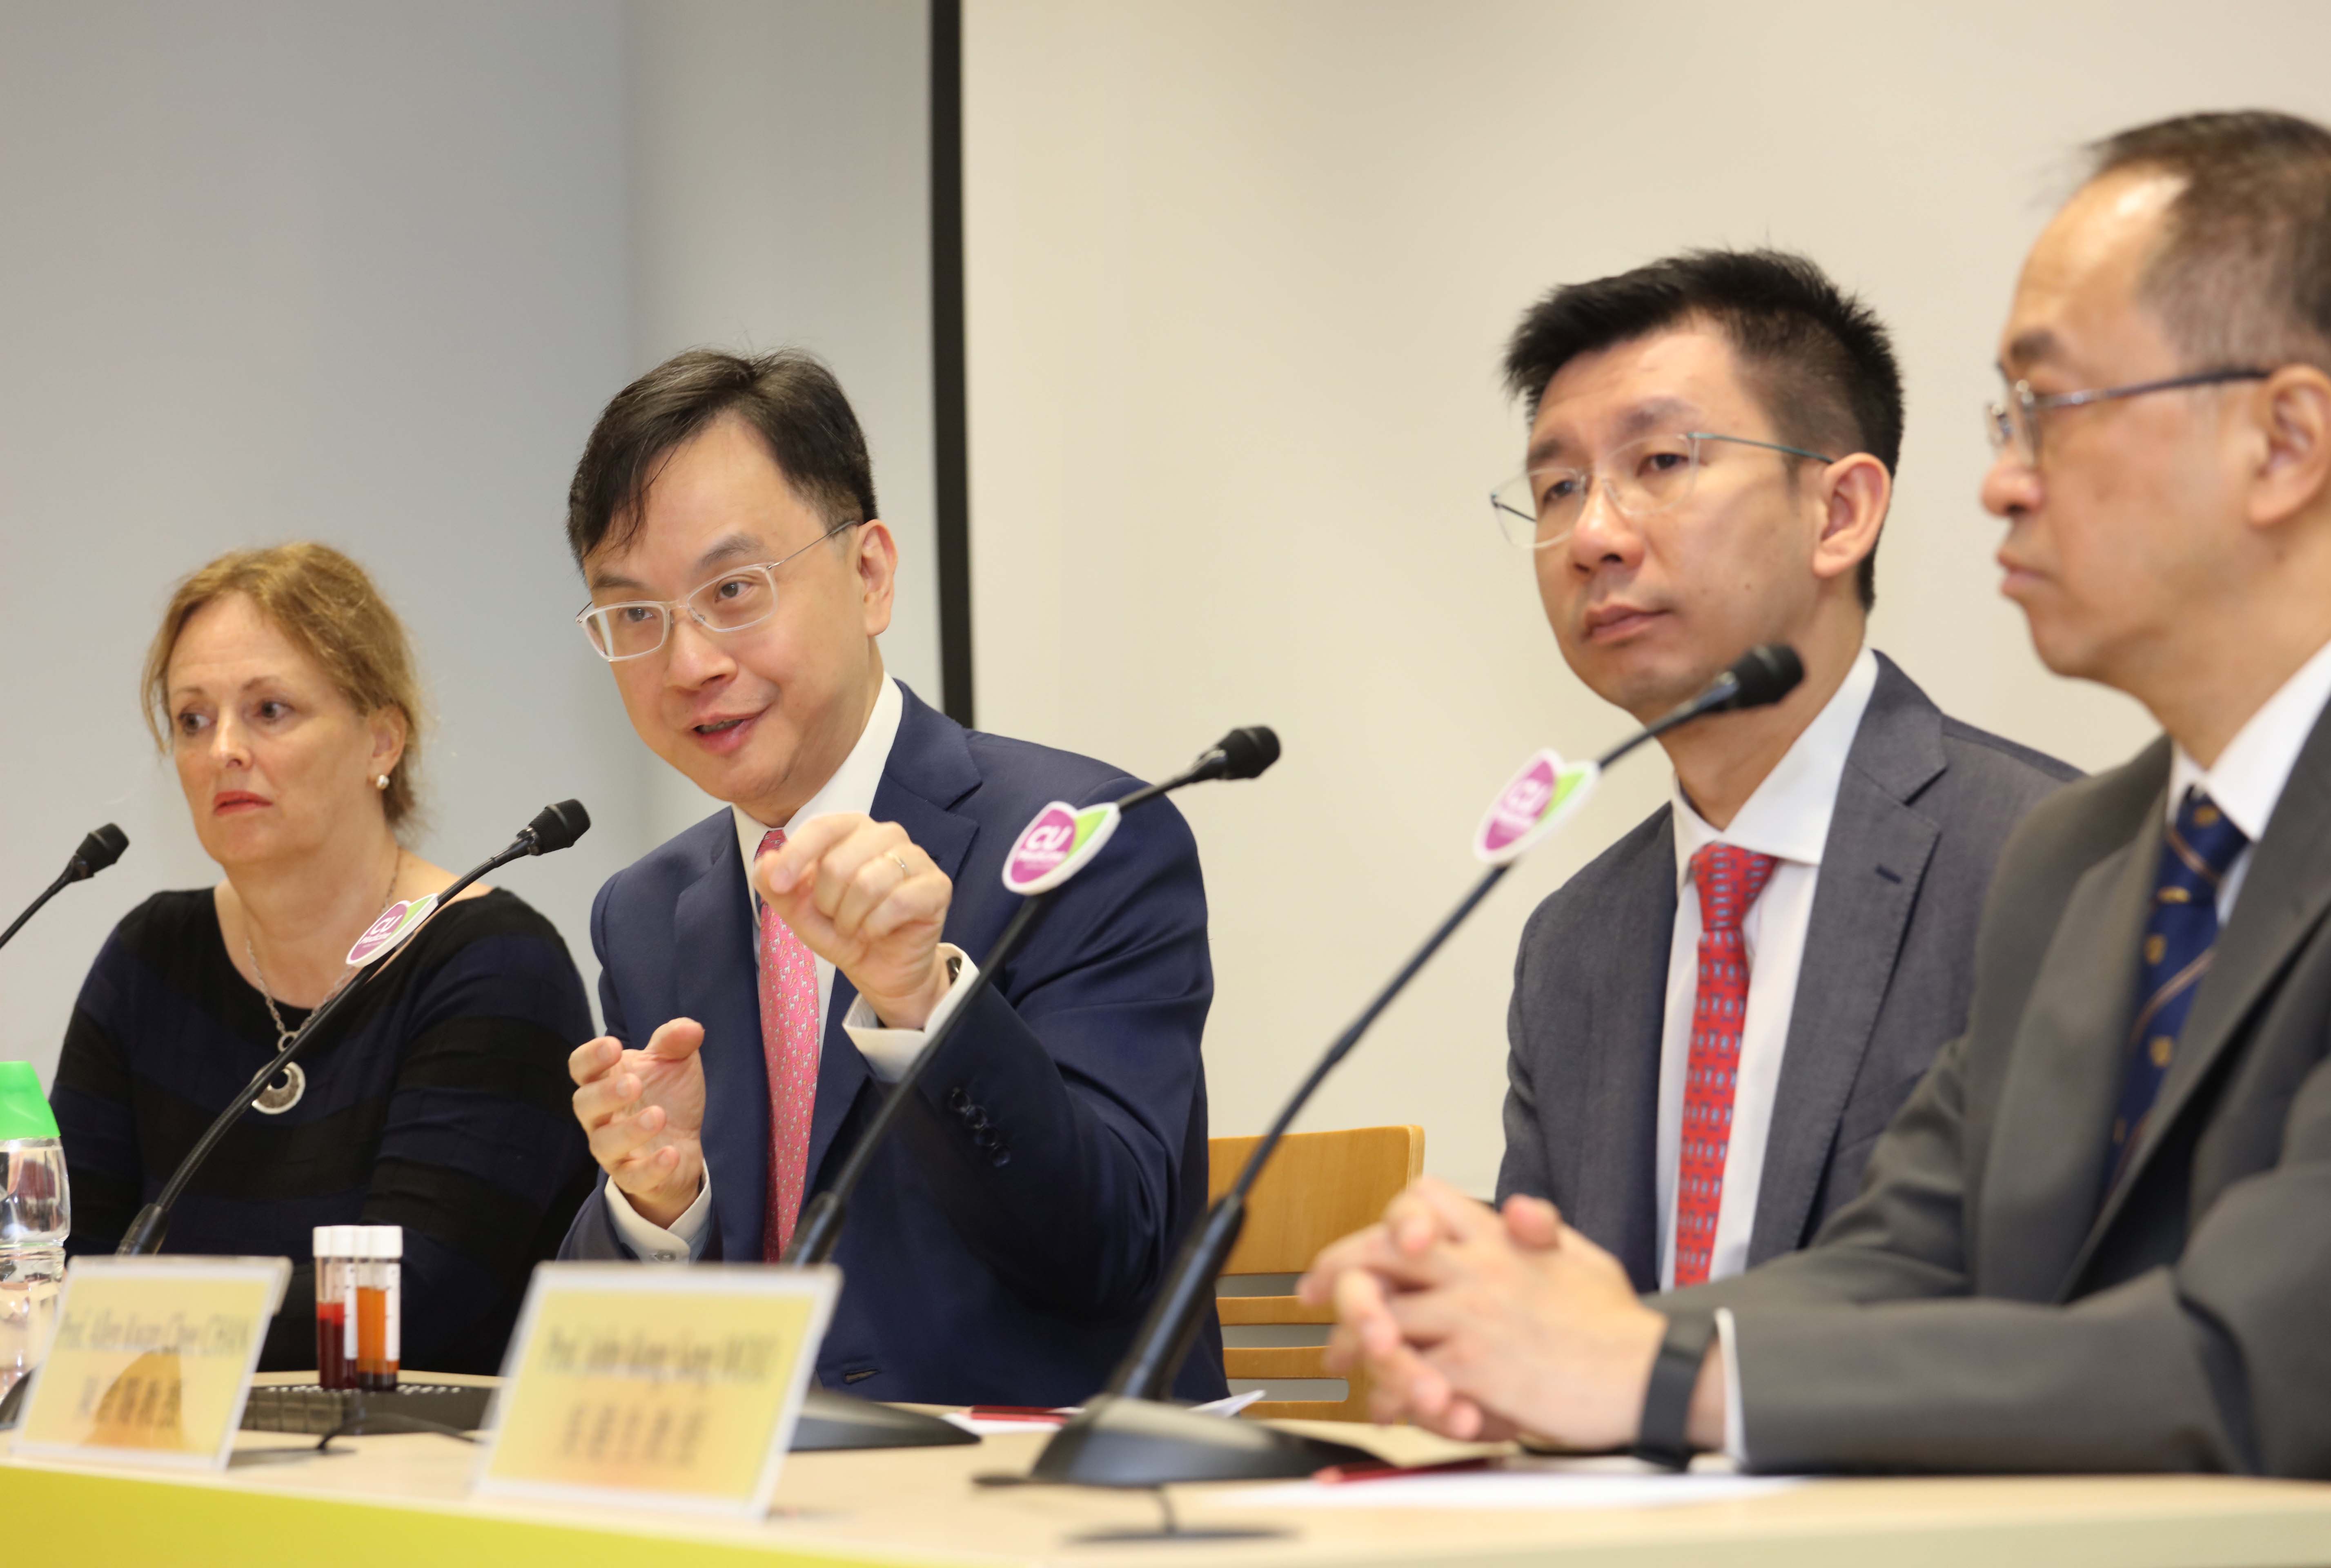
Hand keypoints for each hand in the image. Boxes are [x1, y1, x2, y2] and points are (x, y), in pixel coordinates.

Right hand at [569, 1018, 706, 1227]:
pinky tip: (671, 1154)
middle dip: (605, 1094)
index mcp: (604, 1080)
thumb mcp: (675, 1063)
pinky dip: (651, 1167)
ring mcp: (612, 1149)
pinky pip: (632, 1177)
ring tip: (658, 1116)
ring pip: (603, 1144)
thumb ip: (676, 1042)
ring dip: (629, 1131)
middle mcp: (600, 1116)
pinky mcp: (632, 1176)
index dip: (590, 1056)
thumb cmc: (667, 1095)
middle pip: (583, 1104)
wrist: (682, 1144)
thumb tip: (691, 1028)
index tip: (614, 1046)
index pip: (580, 1066)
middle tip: (634, 1084)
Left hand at [756, 814, 952, 1027]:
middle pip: (840, 862)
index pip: (822, 827)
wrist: (882, 969)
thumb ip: (777, 886)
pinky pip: (899, 902)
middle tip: (836, 919)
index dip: (797, 855)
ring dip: (852, 919)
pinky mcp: (938, 886)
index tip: (779, 885)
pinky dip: (877, 926)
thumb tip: (764, 862)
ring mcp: (916, 858)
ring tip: (856, 928)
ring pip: (870, 883)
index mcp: (852, 831)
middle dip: (828, 904)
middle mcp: (887, 835)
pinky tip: (878, 932)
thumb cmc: (844, 931)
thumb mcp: (800, 912)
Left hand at [1305, 1176, 1673, 1448]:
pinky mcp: (1475, 1370)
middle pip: (1380, 1253)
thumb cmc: (1615, 1323)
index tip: (1362, 1245)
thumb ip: (1539, 1231)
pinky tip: (1388, 1402)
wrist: (1649, 1373)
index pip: (1420, 1201)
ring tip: (1341, 1358)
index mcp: (1499, 1237)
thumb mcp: (1580, 1255)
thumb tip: (1518, 1210)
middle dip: (1336, 1272)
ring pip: (1382, 1317)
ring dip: (1354, 1339)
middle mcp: (1476, 1270)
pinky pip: (1411, 1374)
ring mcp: (1471, 1319)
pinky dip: (1392, 1390)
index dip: (1383, 1218)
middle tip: (1312, 1295)